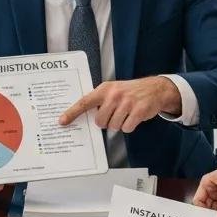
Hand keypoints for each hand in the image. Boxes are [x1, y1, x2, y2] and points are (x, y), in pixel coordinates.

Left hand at [59, 77, 180, 132]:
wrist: (155, 88)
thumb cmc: (130, 92)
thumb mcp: (113, 90)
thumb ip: (99, 101)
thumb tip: (85, 116)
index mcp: (104, 89)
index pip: (84, 102)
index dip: (72, 113)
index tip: (62, 121)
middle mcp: (114, 95)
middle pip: (100, 121)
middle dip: (106, 122)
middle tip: (114, 114)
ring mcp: (127, 102)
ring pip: (113, 126)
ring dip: (119, 124)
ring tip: (126, 114)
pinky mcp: (138, 110)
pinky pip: (126, 128)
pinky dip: (129, 126)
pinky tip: (133, 117)